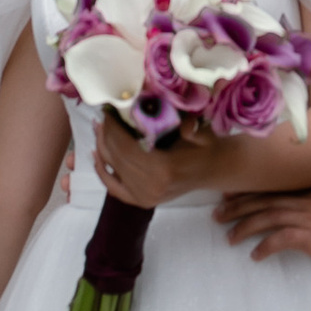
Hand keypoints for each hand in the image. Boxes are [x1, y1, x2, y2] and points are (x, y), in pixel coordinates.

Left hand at [93, 112, 212, 209]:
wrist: (213, 168)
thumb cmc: (206, 146)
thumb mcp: (201, 131)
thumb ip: (190, 126)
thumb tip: (176, 119)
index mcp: (163, 169)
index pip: (126, 146)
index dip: (113, 127)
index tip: (108, 109)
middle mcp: (150, 187)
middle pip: (116, 156)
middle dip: (106, 133)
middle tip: (103, 115)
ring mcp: (144, 197)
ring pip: (112, 168)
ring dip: (102, 146)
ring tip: (99, 127)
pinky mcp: (141, 201)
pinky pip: (113, 187)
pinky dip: (102, 171)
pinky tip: (96, 155)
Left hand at [217, 182, 310, 261]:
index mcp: (307, 190)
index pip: (271, 188)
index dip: (248, 192)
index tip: (230, 195)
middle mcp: (302, 200)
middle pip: (262, 201)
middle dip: (237, 207)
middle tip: (217, 215)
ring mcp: (304, 217)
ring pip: (265, 218)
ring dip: (244, 227)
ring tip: (228, 238)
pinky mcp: (310, 236)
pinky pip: (280, 240)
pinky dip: (265, 247)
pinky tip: (255, 256)